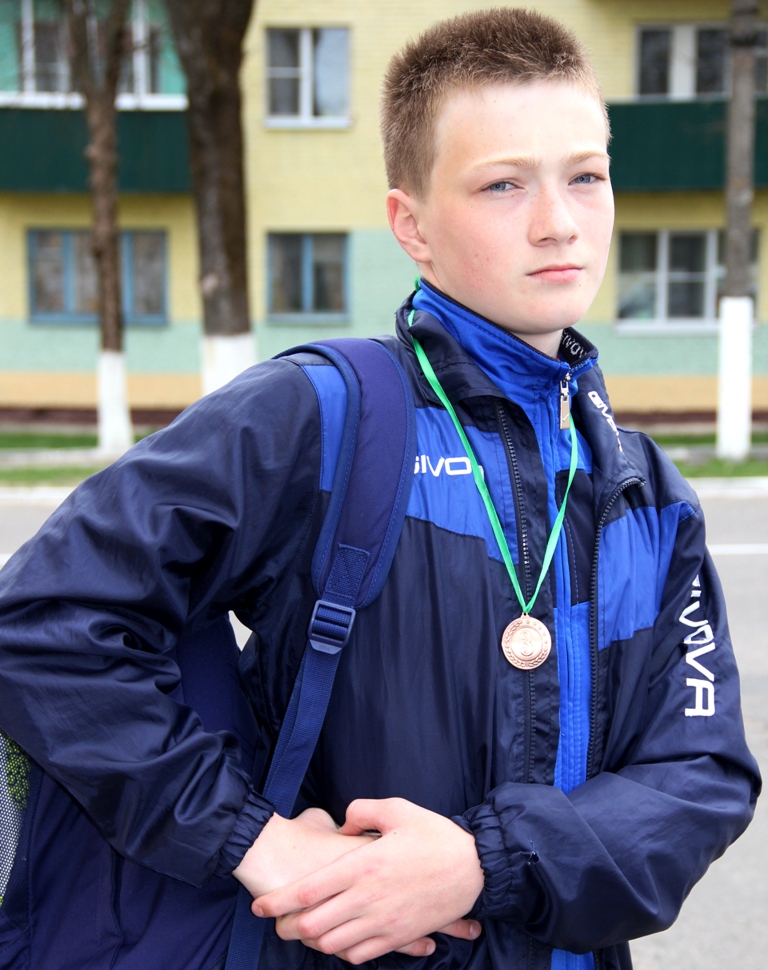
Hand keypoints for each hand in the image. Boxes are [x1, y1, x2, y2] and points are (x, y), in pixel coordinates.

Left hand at [253, 797, 484, 963]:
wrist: (475, 869)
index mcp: (363, 865)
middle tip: (278, 924)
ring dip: (315, 941)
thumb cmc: (435, 835)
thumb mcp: (398, 808)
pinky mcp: (399, 936)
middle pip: (313, 924)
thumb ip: (362, 811)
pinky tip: (341, 941)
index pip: (308, 891)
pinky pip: (361, 956)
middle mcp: (368, 898)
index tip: (260, 906)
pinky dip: (344, 953)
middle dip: (288, 928)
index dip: (278, 902)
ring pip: (334, 944)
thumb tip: (342, 824)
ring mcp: (384, 922)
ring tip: (307, 932)